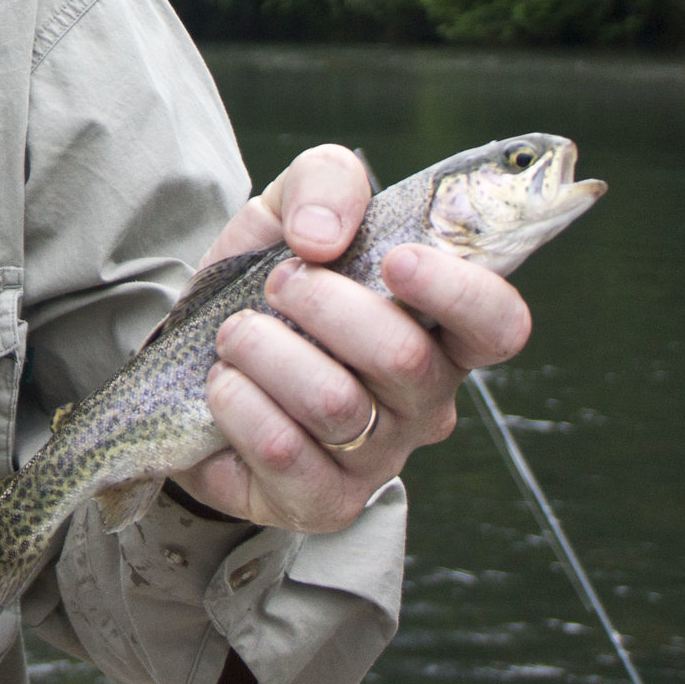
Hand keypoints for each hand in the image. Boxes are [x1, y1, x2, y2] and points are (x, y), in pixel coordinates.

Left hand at [170, 144, 533, 531]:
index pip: (498, 324)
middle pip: (404, 358)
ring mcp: (378, 459)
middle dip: (322, 304)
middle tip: (276, 283)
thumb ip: (325, 181)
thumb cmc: (264, 285)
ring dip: (265, 350)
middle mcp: (424, 402)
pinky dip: (238, 403)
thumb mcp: (289, 210)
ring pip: (335, 404)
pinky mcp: (323, 501)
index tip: (396, 260)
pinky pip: (283, 452)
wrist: (186, 364)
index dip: (460, 293)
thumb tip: (324, 235)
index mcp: (439, 330)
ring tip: (235, 334)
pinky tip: (223, 384)